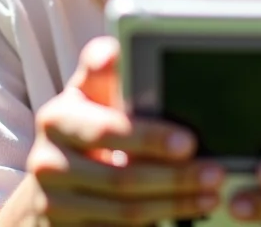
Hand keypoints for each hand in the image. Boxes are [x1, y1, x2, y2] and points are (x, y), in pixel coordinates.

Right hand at [22, 36, 224, 225]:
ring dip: (174, 203)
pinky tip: (184, 213)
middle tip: (214, 173)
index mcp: (57, 117)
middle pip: (121, 177)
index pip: (108, 130)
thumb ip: (105, 70)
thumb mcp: (91, 92)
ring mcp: (51, 203)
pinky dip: (155, 223)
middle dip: (175, 177)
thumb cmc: (86, 123)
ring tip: (210, 194)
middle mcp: (47, 162)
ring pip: (124, 211)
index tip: (189, 142)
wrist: (50, 179)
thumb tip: (113, 51)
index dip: (151, 138)